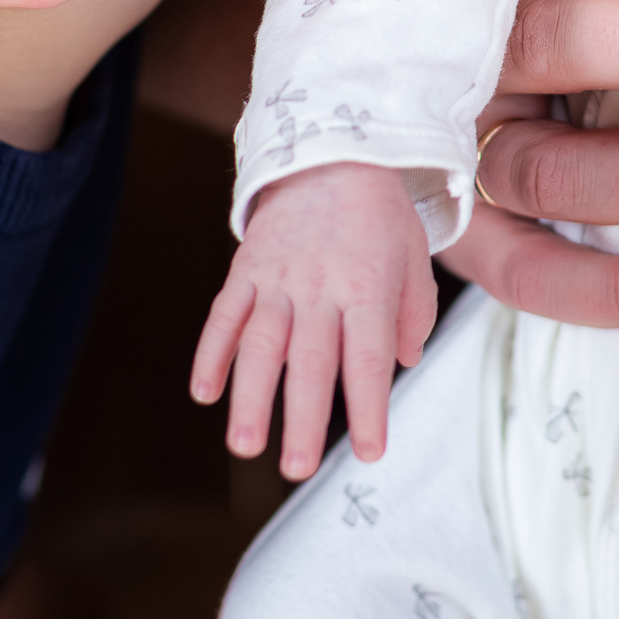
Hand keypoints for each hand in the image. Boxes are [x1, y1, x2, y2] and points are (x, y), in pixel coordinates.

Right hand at [189, 163, 434, 476]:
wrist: (332, 150)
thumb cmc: (380, 215)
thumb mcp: (414, 258)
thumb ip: (413, 315)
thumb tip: (404, 365)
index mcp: (369, 288)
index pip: (369, 357)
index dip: (368, 407)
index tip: (370, 452)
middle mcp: (322, 287)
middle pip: (311, 360)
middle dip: (302, 417)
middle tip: (297, 469)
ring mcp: (278, 278)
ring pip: (261, 343)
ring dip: (251, 396)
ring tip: (245, 445)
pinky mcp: (246, 268)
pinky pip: (224, 314)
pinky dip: (211, 352)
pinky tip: (204, 392)